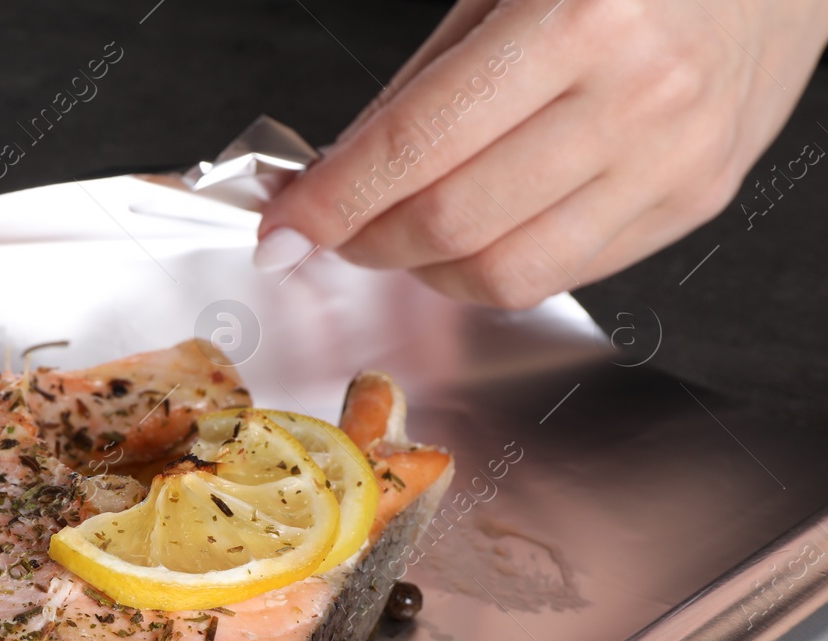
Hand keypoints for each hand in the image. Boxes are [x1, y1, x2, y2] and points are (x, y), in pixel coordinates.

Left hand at [255, 0, 827, 306]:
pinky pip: (569, 272)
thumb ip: (423, 84)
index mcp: (581, 20)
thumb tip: (341, 172)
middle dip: (368, 240)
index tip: (285, 226)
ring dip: (427, 270)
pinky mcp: (696, 200)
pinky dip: (498, 268)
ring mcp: (673, 161)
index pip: (417, 148)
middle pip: (454, 226)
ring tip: (404, 234)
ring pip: (508, 275)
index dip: (335, 200)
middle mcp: (636, 99)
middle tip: (334, 227)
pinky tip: (477, 233)